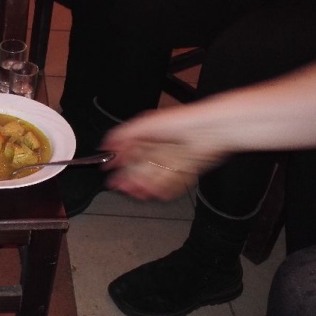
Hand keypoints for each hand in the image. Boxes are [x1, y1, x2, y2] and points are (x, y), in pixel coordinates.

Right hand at [99, 111, 228, 199]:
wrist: (208, 129)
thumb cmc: (180, 121)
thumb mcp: (144, 123)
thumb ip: (123, 134)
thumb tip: (106, 144)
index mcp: (147, 137)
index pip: (128, 153)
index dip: (118, 163)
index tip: (109, 172)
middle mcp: (158, 149)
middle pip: (139, 169)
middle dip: (129, 179)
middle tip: (121, 186)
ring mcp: (170, 161)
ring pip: (154, 178)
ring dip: (144, 186)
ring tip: (137, 192)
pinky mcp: (184, 171)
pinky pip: (172, 184)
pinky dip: (164, 189)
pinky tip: (157, 193)